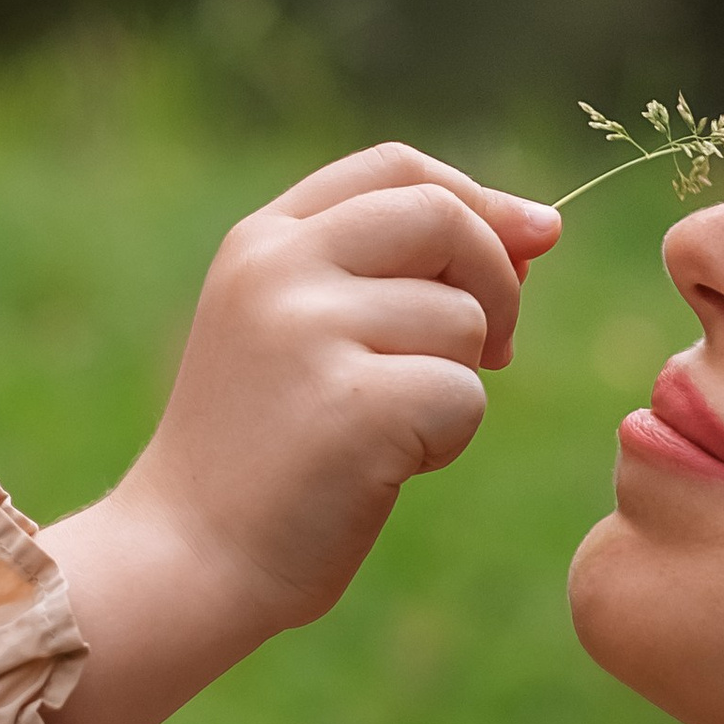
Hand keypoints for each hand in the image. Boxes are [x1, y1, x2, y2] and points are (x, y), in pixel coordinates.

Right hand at [42, 144, 560, 723]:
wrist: (185, 556)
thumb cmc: (260, 450)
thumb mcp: (299, 329)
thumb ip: (393, 270)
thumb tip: (539, 228)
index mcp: (263, 240)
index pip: (395, 167)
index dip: (476, 195)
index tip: (532, 237)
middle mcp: (279, 269)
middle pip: (442, 218)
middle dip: (496, 276)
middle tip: (495, 348)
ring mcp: (310, 331)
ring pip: (463, 319)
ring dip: (459, 379)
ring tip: (391, 428)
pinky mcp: (353, 404)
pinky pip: (465, 396)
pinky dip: (450, 439)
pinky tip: (387, 467)